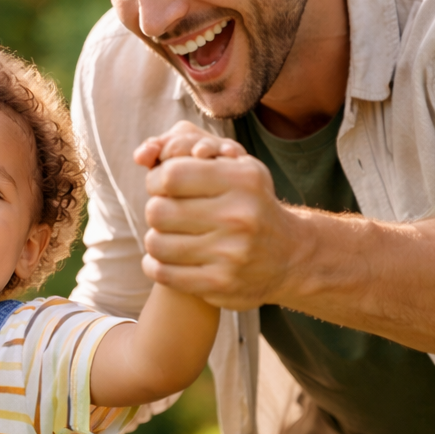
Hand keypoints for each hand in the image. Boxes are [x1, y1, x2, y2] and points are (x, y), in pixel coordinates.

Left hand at [138, 122, 301, 310]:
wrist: (291, 256)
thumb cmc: (250, 203)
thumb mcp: (237, 167)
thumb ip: (192, 149)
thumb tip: (143, 154)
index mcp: (243, 180)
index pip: (171, 174)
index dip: (156, 180)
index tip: (162, 186)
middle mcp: (239, 217)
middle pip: (157, 210)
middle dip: (155, 209)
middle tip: (166, 212)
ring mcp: (230, 254)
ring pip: (156, 243)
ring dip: (155, 238)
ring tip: (168, 235)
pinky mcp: (219, 284)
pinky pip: (162, 272)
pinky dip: (154, 264)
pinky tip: (165, 258)